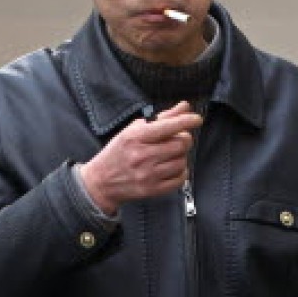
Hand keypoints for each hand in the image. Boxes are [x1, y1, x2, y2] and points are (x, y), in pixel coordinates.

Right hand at [81, 101, 203, 213]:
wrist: (100, 182)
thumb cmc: (119, 152)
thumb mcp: (134, 130)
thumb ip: (162, 118)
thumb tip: (185, 106)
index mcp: (136, 137)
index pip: (169, 126)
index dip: (187, 121)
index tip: (197, 119)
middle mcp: (142, 155)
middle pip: (181, 144)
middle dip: (184, 139)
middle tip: (177, 140)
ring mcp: (148, 174)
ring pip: (182, 161)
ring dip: (181, 156)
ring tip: (170, 155)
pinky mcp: (152, 190)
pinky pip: (180, 179)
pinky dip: (181, 172)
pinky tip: (171, 168)